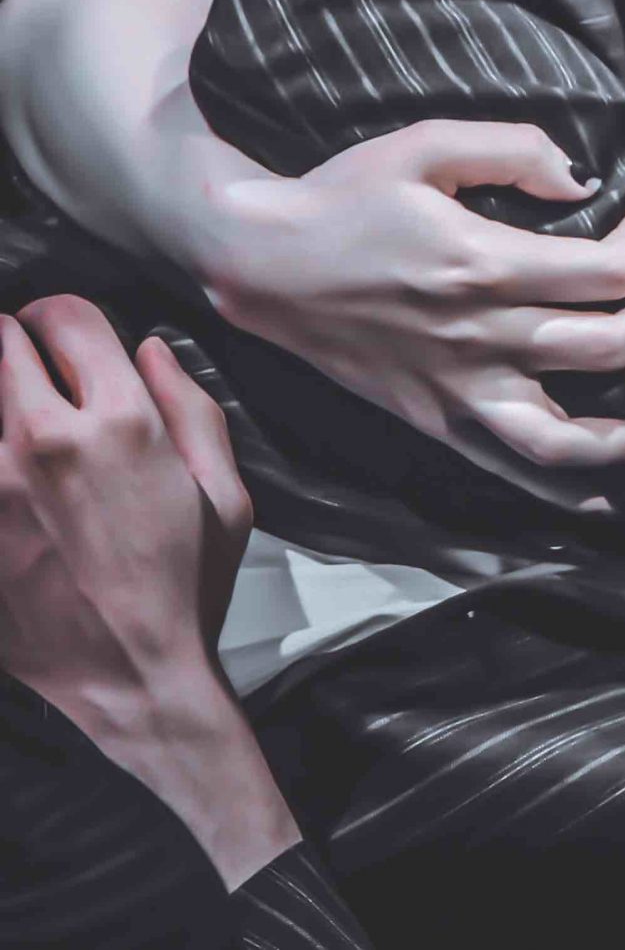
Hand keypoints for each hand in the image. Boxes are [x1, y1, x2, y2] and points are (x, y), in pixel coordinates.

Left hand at [0, 296, 299, 886]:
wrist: (130, 680)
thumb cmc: (188, 589)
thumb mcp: (228, 496)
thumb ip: (193, 408)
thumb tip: (151, 351)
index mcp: (124, 423)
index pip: (66, 317)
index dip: (67, 318)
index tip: (69, 338)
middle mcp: (47, 440)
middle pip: (0, 342)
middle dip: (19, 349)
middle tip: (35, 376)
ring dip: (2, 405)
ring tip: (24, 435)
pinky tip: (16, 483)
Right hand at [191, 120, 624, 466]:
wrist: (258, 260)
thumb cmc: (343, 195)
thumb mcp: (425, 143)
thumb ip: (514, 150)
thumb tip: (584, 183)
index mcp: (481, 264)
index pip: (604, 273)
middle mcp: (477, 335)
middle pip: (610, 346)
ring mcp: (456, 388)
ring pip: (566, 436)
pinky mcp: (434, 420)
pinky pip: (510, 468)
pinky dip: (566, 487)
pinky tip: (605, 488)